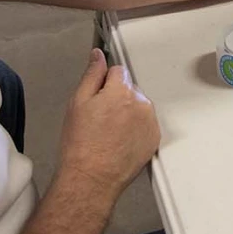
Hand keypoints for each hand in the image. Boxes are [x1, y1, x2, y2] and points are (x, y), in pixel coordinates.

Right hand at [58, 49, 160, 205]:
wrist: (92, 177)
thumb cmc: (81, 144)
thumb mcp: (78, 103)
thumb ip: (91, 75)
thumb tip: (98, 55)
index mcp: (121, 91)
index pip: (118, 71)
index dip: (104, 83)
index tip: (97, 97)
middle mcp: (141, 103)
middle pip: (130, 89)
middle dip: (117, 98)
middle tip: (100, 119)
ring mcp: (150, 121)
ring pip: (139, 106)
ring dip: (128, 113)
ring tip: (109, 133)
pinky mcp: (155, 138)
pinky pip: (146, 123)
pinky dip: (136, 128)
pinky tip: (120, 141)